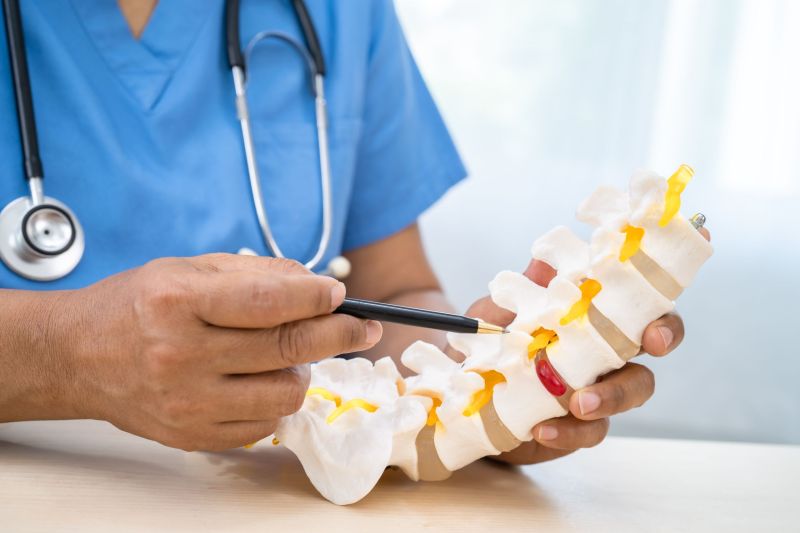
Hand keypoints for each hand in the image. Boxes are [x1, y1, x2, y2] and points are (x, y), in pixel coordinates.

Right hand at [57, 254, 381, 450]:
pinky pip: (265, 421)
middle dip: (340, 334)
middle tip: (364, 327)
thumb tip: (317, 285)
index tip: (340, 294)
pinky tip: (257, 379)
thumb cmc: (137, 305)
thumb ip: (256, 273)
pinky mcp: (192, 435)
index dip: (317, 297)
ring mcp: (187, 402)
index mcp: (179, 302)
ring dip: (302, 368)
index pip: (271, 302)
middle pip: (289, 347)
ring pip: (287, 391)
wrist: (77, 356)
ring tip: (286, 352)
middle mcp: (182, 355)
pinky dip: (274, 398)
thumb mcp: (189, 269)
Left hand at [462, 228, 709, 463]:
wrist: (466, 388)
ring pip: (630, 392)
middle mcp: (605, 352)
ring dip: (611, 397)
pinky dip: (570, 432)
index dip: (663, 313)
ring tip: (579, 403)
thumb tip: (547, 259)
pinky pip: (589, 432)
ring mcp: (596, 389)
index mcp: (595, 316)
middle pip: (651, 351)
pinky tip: (542, 429)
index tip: (657, 326)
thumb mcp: (502, 309)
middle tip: (650, 345)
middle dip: (658, 344)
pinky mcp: (578, 425)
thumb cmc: (495, 339)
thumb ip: (529, 288)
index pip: (643, 306)